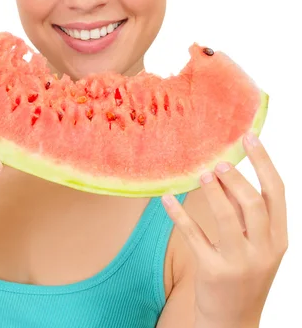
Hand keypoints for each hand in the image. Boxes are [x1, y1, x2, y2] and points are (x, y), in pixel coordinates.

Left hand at [162, 133, 287, 326]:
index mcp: (279, 239)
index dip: (263, 161)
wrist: (233, 322)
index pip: (277, 192)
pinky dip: (179, 214)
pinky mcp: (212, 271)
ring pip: (227, 218)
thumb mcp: (256, 245)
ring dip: (213, 192)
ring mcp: (239, 263)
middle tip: (219, 162)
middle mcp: (264, 250)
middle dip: (235, 178)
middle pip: (253, 203)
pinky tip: (167, 199)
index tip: (249, 137)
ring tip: (201, 174)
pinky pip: (194, 235)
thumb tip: (228, 172)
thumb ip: (246, 212)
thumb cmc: (244, 274)